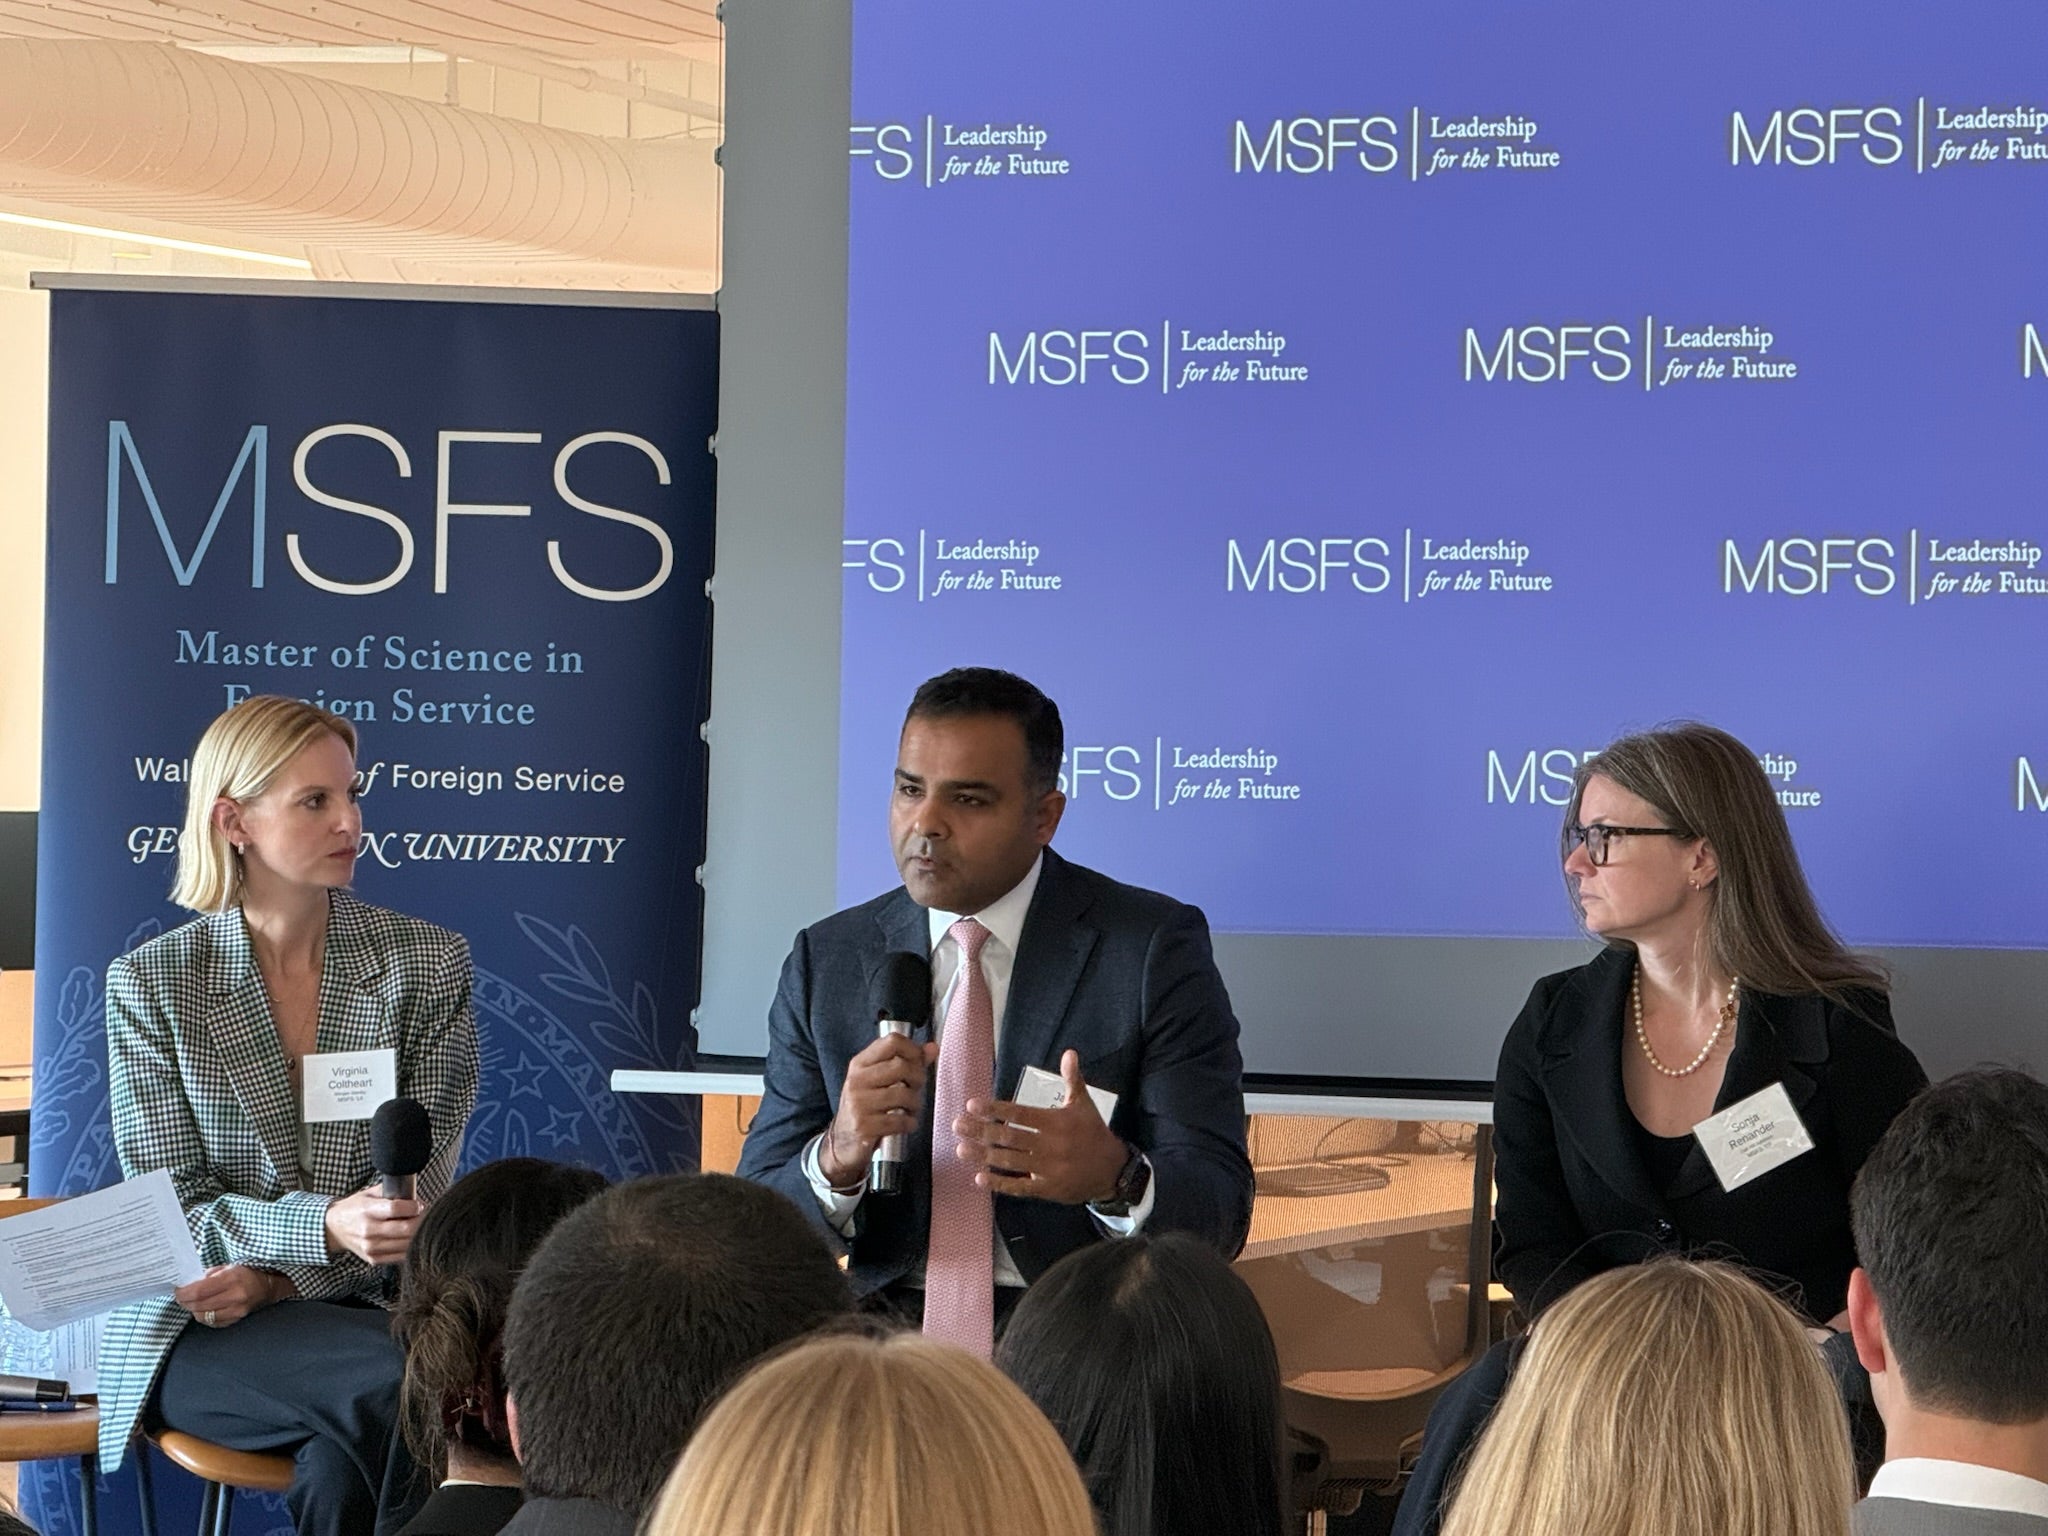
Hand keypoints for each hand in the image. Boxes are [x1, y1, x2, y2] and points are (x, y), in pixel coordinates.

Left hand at [174, 1265, 284, 1328]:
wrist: (268, 1286)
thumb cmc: (246, 1273)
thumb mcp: (228, 1267)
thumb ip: (209, 1275)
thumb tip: (189, 1284)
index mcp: (232, 1279)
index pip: (198, 1291)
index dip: (183, 1293)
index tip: (177, 1290)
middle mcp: (235, 1297)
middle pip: (198, 1305)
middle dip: (185, 1301)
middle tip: (181, 1296)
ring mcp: (236, 1311)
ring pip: (203, 1316)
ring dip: (194, 1309)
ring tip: (193, 1302)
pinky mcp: (236, 1320)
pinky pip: (211, 1322)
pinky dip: (204, 1316)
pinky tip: (204, 1308)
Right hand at [324, 1185, 423, 1264]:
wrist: (334, 1229)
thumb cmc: (356, 1208)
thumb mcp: (370, 1194)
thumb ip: (392, 1192)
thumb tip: (417, 1197)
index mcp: (367, 1210)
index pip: (396, 1209)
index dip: (413, 1207)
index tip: (420, 1205)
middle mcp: (368, 1231)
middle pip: (405, 1228)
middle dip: (421, 1221)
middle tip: (426, 1216)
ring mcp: (371, 1247)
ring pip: (406, 1244)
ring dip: (419, 1235)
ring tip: (421, 1227)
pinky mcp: (373, 1259)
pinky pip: (400, 1256)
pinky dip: (410, 1247)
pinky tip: (411, 1239)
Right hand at [819, 1033, 940, 1187]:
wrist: (842, 1142)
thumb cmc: (865, 1107)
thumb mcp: (879, 1081)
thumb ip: (907, 1062)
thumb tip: (932, 1048)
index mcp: (860, 1064)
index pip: (892, 1042)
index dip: (913, 1050)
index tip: (918, 1062)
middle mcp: (857, 1080)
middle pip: (901, 1066)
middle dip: (918, 1079)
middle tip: (916, 1089)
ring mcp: (859, 1103)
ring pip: (903, 1094)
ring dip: (915, 1104)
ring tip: (911, 1109)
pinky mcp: (864, 1126)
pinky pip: (900, 1120)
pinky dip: (910, 1123)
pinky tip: (906, 1124)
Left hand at [953, 1050, 1127, 1205]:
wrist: (1112, 1170)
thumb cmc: (1093, 1132)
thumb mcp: (1084, 1104)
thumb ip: (1073, 1079)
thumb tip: (1069, 1052)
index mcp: (1057, 1122)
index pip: (1020, 1114)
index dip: (995, 1109)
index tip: (972, 1105)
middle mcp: (1050, 1145)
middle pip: (1010, 1137)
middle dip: (981, 1131)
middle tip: (957, 1125)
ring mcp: (1048, 1169)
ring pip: (1010, 1161)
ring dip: (984, 1156)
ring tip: (961, 1149)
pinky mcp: (1047, 1188)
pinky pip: (1020, 1186)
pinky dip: (1000, 1183)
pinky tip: (980, 1179)